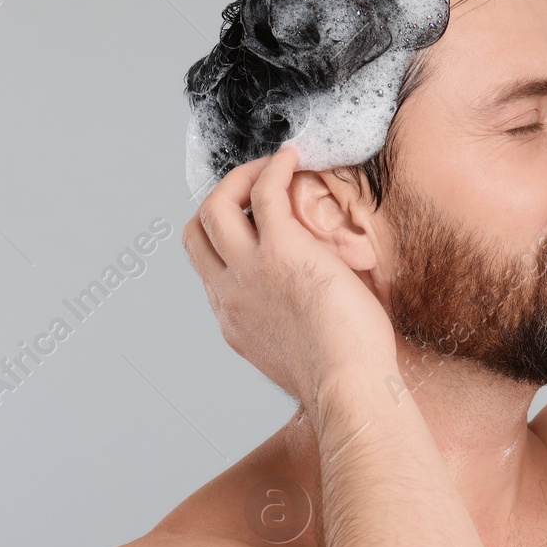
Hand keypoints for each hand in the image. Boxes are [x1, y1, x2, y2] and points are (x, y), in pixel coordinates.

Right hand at [182, 142, 398, 404]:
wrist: (349, 389)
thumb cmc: (344, 378)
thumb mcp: (298, 351)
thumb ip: (289, 325)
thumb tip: (314, 308)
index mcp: (233, 319)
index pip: (210, 267)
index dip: (226, 237)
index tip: (252, 222)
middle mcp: (231, 293)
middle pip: (197, 230)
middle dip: (221, 199)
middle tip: (254, 187)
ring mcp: (250, 272)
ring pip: (217, 205)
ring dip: (241, 177)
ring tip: (271, 166)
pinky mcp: (281, 252)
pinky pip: (265, 192)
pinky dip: (274, 168)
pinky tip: (293, 158)